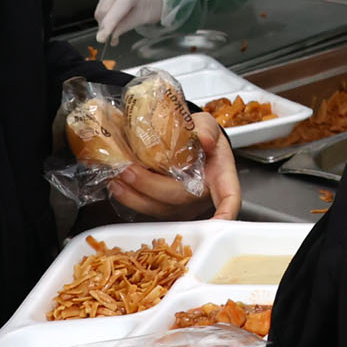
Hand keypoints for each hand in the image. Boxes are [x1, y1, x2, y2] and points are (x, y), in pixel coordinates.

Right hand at [95, 0, 169, 46]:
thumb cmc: (153, 2)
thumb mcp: (143, 17)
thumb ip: (126, 26)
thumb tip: (111, 36)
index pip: (115, 11)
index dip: (108, 25)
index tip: (102, 38)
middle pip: (103, 12)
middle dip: (106, 27)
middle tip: (113, 39)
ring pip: (100, 12)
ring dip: (105, 24)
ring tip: (115, 32)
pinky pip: (101, 9)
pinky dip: (106, 19)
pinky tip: (114, 25)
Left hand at [108, 113, 241, 220]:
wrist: (188, 142)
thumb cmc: (201, 136)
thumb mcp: (206, 124)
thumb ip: (205, 128)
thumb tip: (202, 138)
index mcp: (220, 176)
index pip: (229, 198)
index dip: (225, 212)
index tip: (218, 221)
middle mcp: (202, 196)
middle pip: (180, 199)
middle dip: (150, 187)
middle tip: (127, 170)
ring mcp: (184, 207)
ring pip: (159, 210)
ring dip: (134, 196)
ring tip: (116, 178)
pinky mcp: (165, 210)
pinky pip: (147, 210)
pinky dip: (129, 199)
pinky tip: (116, 186)